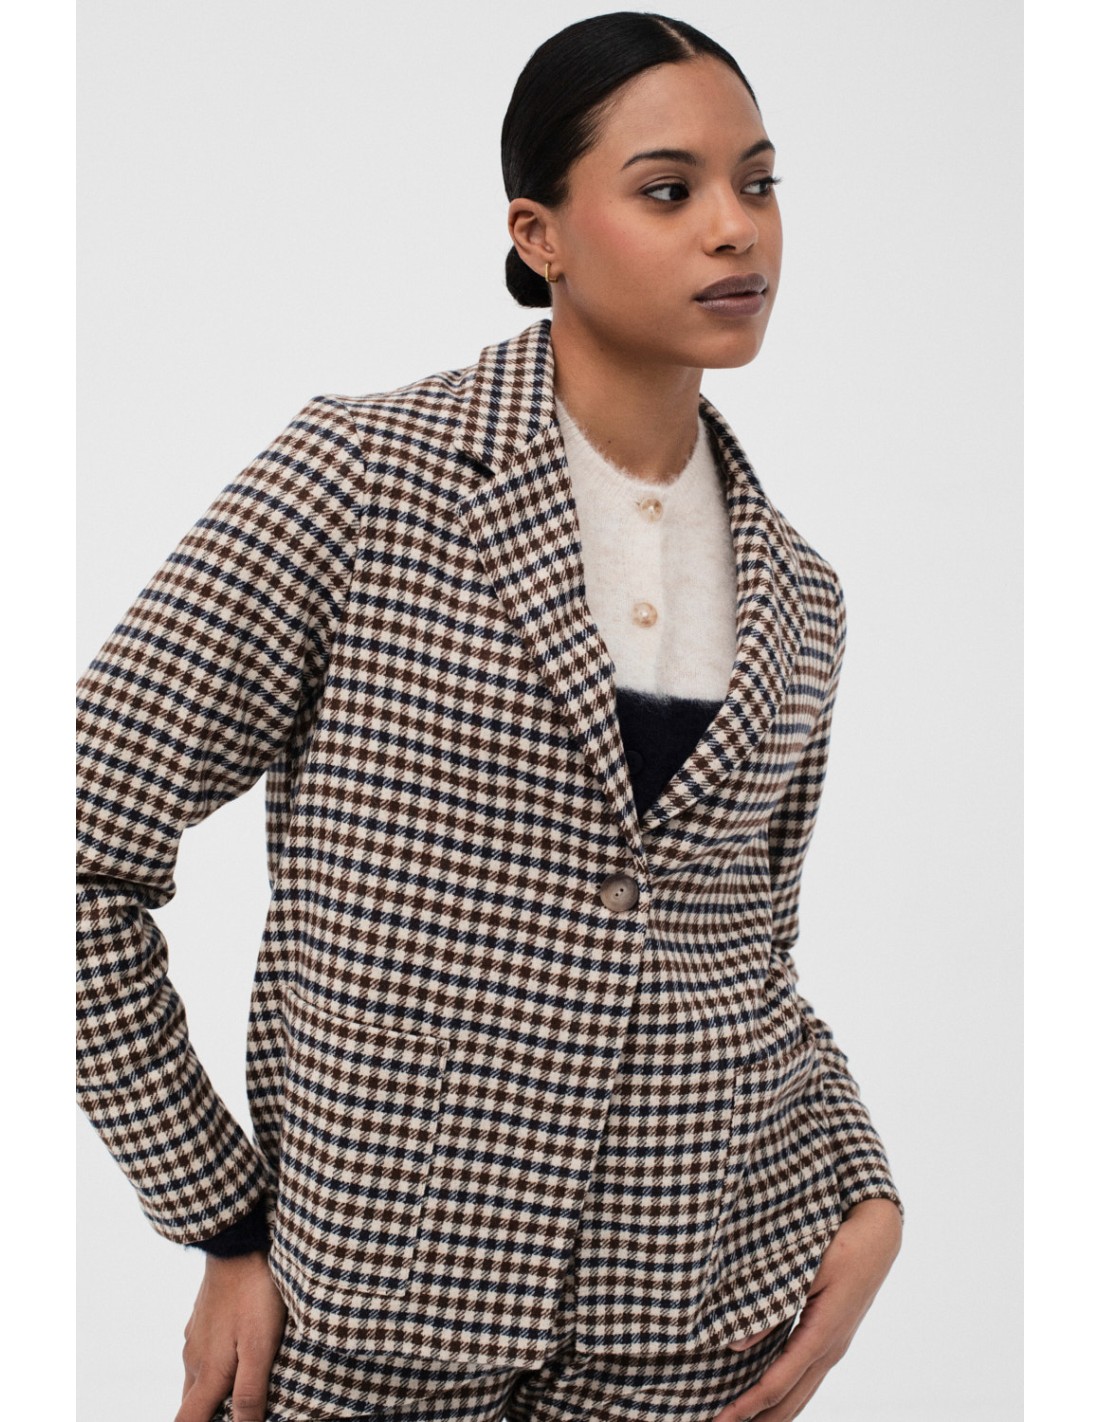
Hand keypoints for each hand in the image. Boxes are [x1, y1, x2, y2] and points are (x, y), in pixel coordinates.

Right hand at [175, 1250, 286, 1421]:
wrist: (239, 1245)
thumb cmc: (254, 1295)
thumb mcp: (261, 1346)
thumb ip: (250, 1391)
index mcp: (207, 1373)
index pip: (186, 1421)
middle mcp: (194, 1359)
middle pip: (190, 1404)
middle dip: (203, 1415)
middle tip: (228, 1411)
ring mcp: (195, 1337)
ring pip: (196, 1377)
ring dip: (209, 1392)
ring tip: (232, 1394)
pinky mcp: (202, 1318)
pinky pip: (202, 1352)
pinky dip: (213, 1366)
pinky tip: (233, 1356)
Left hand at [714, 1197, 902, 1421]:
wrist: (877, 1239)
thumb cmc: (840, 1247)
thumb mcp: (803, 1271)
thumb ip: (769, 1306)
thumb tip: (734, 1344)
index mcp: (820, 1336)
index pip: (777, 1385)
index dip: (747, 1407)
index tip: (720, 1420)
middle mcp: (829, 1351)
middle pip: (790, 1403)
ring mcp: (834, 1349)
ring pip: (801, 1397)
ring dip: (772, 1416)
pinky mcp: (832, 1341)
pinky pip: (807, 1381)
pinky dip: (786, 1398)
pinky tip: (770, 1401)